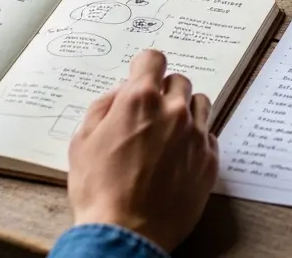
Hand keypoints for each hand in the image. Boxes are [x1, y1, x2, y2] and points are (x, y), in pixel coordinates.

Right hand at [67, 49, 218, 252]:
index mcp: (140, 100)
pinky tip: (179, 156)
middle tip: (150, 113)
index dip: (145, 67)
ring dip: (185, 110)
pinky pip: (208, 134)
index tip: (142, 76)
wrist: (127, 232)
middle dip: (164, 91)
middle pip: (178, 81)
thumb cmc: (99, 190)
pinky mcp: (209, 159)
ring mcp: (195, 135)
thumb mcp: (82, 141)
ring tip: (169, 132)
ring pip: (199, 103)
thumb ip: (103, 107)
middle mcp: (173, 111)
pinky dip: (195, 138)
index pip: (154, 59)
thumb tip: (120, 93)